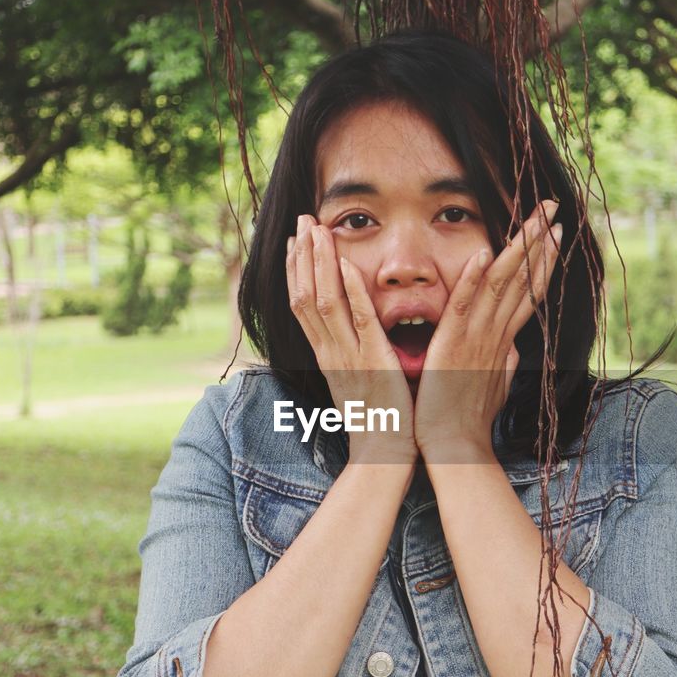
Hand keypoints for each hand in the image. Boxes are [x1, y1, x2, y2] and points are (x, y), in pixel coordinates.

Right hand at [286, 214, 417, 465]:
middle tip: (300, 221)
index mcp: (326, 355)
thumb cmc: (376, 421)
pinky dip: (351, 291)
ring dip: (319, 262)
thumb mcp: (356, 381)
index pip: (302, 305)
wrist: (383, 455)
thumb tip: (351, 334)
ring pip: (324, 301)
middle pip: (305, 295)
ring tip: (316, 230)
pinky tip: (348, 263)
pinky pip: (358, 321)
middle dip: (302, 255)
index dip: (296, 271)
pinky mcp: (373, 362)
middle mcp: (330, 352)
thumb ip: (351, 354)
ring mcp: (348, 356)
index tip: (293, 242)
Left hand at [414, 199, 562, 460]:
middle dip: (540, 243)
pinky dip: (474, 280)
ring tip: (536, 221)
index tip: (556, 232)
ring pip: (502, 284)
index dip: (542, 260)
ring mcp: (477, 338)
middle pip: (523, 279)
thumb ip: (502, 361)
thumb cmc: (467, 419)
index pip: (527, 291)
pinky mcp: (453, 346)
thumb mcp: (491, 384)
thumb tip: (513, 348)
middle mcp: (496, 333)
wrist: (454, 447)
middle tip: (554, 209)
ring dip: (519, 250)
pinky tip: (484, 253)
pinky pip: (464, 307)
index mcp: (501, 339)